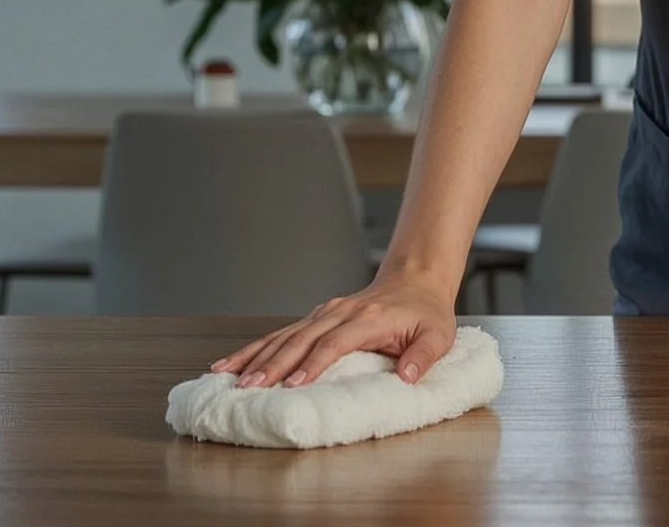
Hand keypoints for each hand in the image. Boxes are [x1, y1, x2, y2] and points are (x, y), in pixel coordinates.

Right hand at [210, 274, 456, 389]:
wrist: (416, 280)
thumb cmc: (426, 313)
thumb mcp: (438, 335)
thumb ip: (423, 356)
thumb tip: (408, 377)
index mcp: (370, 318)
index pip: (336, 341)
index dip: (314, 363)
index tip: (294, 383)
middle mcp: (341, 312)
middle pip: (301, 339)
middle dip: (274, 364)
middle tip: (251, 387)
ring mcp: (325, 313)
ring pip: (285, 335)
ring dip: (257, 356)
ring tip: (231, 377)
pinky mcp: (316, 318)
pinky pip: (282, 334)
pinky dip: (256, 347)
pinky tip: (232, 362)